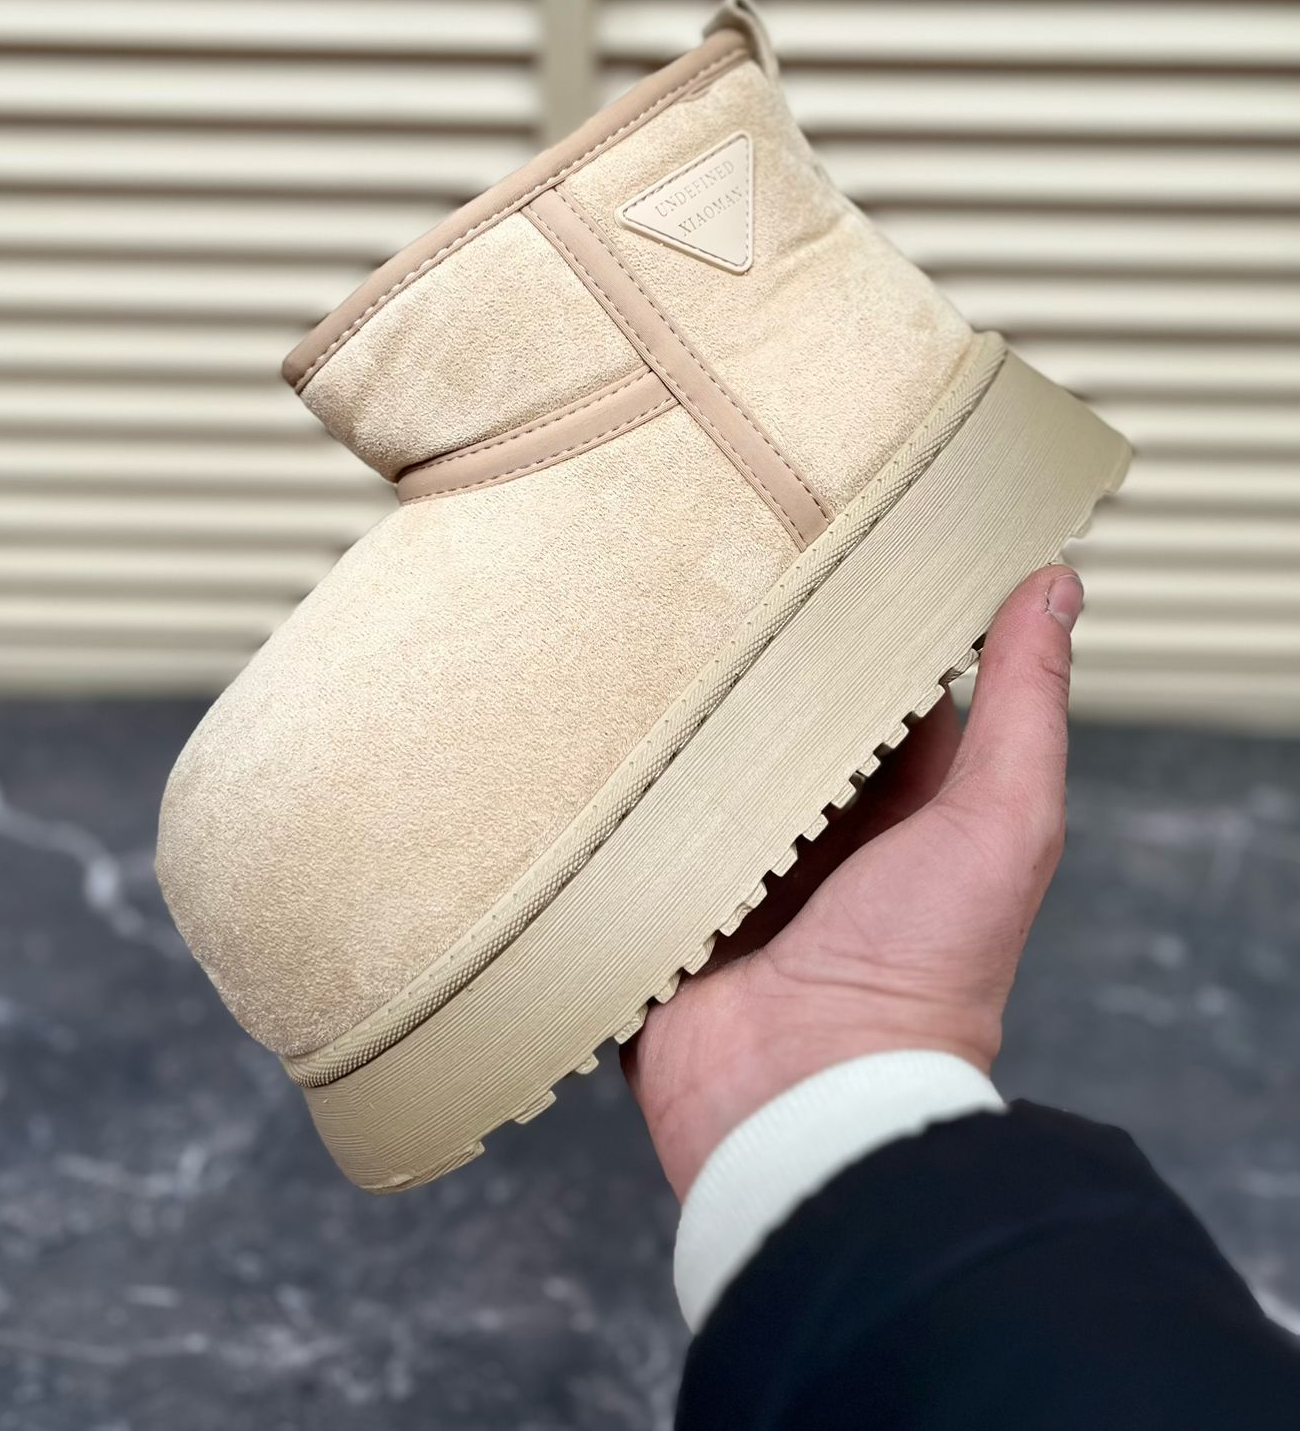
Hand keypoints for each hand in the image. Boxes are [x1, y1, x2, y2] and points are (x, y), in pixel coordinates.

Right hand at [623, 565, 1084, 1197]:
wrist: (806, 1097)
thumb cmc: (923, 973)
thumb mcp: (999, 821)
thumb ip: (1026, 708)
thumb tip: (1057, 584)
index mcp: (904, 821)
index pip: (886, 702)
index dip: (868, 635)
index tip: (837, 551)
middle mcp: (818, 842)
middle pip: (783, 730)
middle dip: (758, 670)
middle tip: (717, 573)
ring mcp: (736, 875)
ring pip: (703, 773)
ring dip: (682, 725)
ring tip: (639, 634)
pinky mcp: (665, 906)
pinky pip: (637, 833)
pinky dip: (622, 792)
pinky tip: (591, 728)